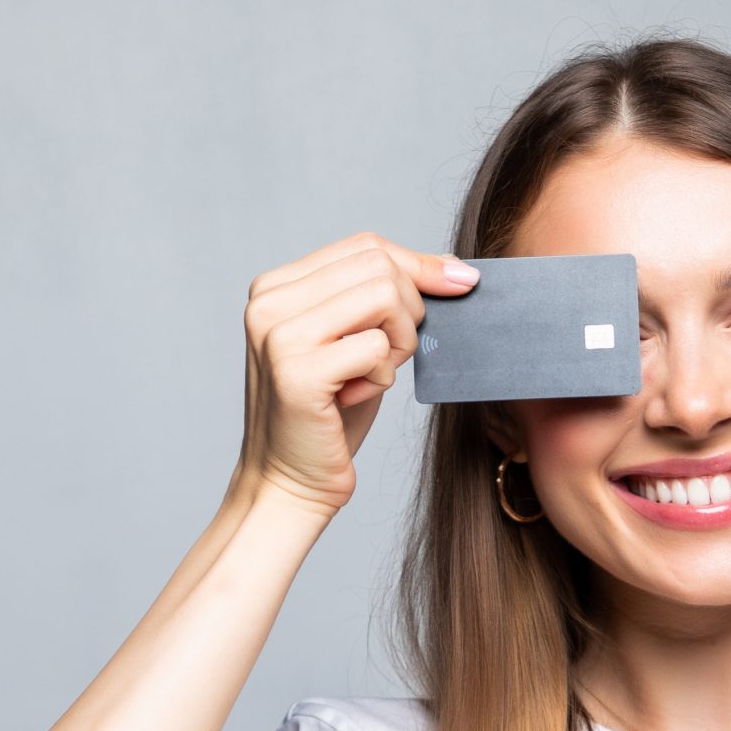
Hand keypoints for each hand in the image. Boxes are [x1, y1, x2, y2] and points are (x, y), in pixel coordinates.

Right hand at [233, 231, 477, 515]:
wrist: (290, 483)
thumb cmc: (329, 415)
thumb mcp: (357, 343)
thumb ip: (386, 298)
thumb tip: (455, 267)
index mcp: (276, 286)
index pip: (364, 246)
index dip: (419, 264)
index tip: (461, 284)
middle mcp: (269, 301)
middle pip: (378, 265)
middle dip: (409, 310)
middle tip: (393, 356)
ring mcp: (278, 333)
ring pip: (383, 296)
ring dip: (399, 342)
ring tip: (372, 376)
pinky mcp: (297, 370)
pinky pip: (377, 347)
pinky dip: (383, 376)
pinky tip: (354, 398)